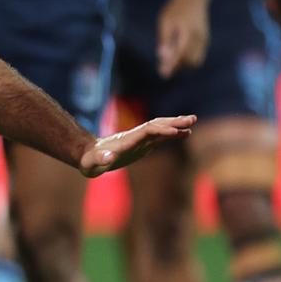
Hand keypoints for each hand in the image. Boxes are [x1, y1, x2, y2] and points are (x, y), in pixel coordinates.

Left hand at [78, 114, 195, 176]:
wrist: (88, 156)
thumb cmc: (89, 161)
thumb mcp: (91, 162)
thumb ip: (100, 159)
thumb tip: (109, 157)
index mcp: (126, 140)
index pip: (146, 131)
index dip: (161, 130)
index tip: (176, 132)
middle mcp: (135, 137)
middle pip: (156, 125)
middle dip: (172, 122)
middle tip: (192, 119)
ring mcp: (139, 140)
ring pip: (159, 128)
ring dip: (175, 124)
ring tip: (192, 121)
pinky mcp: (141, 146)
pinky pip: (159, 137)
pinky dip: (171, 134)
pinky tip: (184, 134)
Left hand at [156, 0, 207, 77]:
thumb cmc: (175, 9)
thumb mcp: (165, 22)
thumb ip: (164, 39)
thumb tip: (161, 57)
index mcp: (188, 31)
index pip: (181, 53)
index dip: (172, 64)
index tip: (163, 74)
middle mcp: (199, 36)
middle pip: (190, 60)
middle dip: (177, 67)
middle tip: (162, 69)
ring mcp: (204, 38)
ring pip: (195, 60)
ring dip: (183, 65)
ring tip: (168, 61)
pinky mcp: (205, 40)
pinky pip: (198, 55)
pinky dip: (187, 59)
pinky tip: (176, 56)